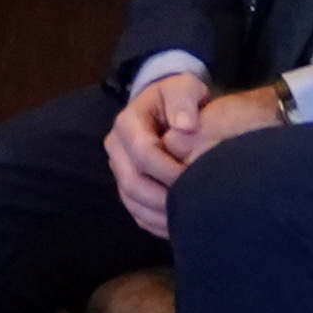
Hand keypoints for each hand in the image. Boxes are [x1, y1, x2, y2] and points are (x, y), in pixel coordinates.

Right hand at [103, 66, 214, 232]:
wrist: (169, 108)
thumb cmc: (180, 98)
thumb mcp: (185, 87)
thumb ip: (184, 100)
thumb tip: (184, 127)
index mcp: (127, 123)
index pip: (142, 153)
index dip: (168, 169)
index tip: (196, 177)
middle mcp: (116, 148)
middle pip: (131, 182)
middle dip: (162, 197)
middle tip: (192, 205)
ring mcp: (119, 169)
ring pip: (132, 201)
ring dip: (159, 214)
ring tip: (188, 218)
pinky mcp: (126, 186)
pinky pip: (136, 211)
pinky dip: (156, 222)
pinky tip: (178, 225)